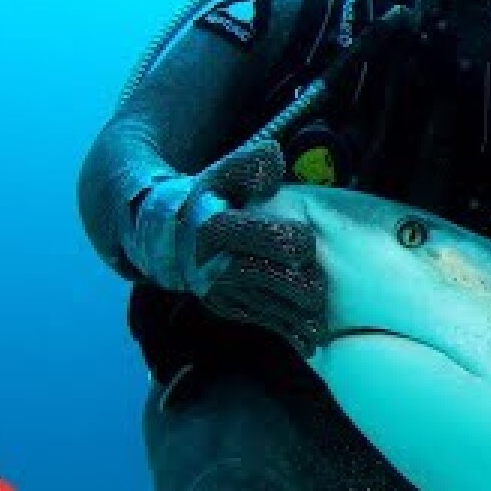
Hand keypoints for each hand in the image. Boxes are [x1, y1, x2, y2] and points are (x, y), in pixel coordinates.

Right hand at [123, 140, 326, 352]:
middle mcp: (219, 266)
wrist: (170, 237)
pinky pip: (271, 326)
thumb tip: (274, 157)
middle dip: (307, 281)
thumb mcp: (222, 175)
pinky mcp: (233, 310)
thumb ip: (249, 164)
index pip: (270, 238)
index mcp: (218, 228)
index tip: (303, 238)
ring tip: (319, 303)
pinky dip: (296, 331)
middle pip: (279, 280)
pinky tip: (312, 332)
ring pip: (278, 309)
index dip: (295, 240)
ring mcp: (225, 292)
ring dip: (306, 310)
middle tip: (316, 275)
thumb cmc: (210, 200)